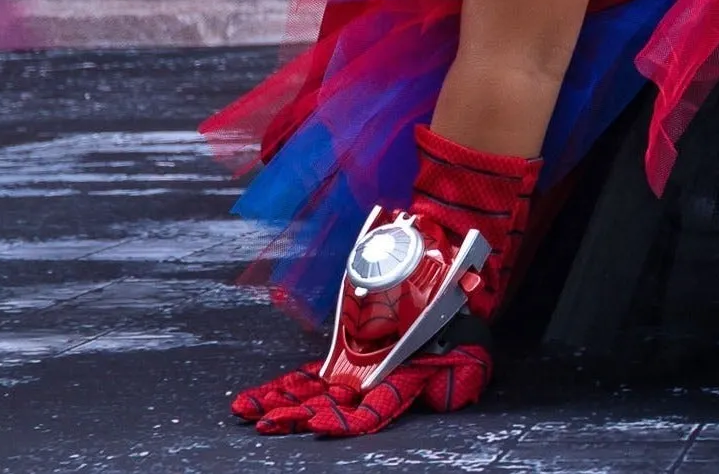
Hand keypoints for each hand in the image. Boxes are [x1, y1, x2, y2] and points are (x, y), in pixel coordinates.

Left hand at [231, 344, 491, 436]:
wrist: (447, 293)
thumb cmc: (458, 325)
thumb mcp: (470, 354)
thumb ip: (462, 378)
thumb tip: (450, 395)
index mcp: (398, 387)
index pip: (368, 415)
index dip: (342, 423)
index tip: (317, 426)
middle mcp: (372, 385)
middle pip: (328, 408)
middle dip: (294, 417)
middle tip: (263, 424)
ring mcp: (355, 373)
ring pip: (312, 395)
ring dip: (281, 404)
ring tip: (249, 413)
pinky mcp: (345, 357)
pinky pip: (311, 376)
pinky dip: (286, 386)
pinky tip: (260, 398)